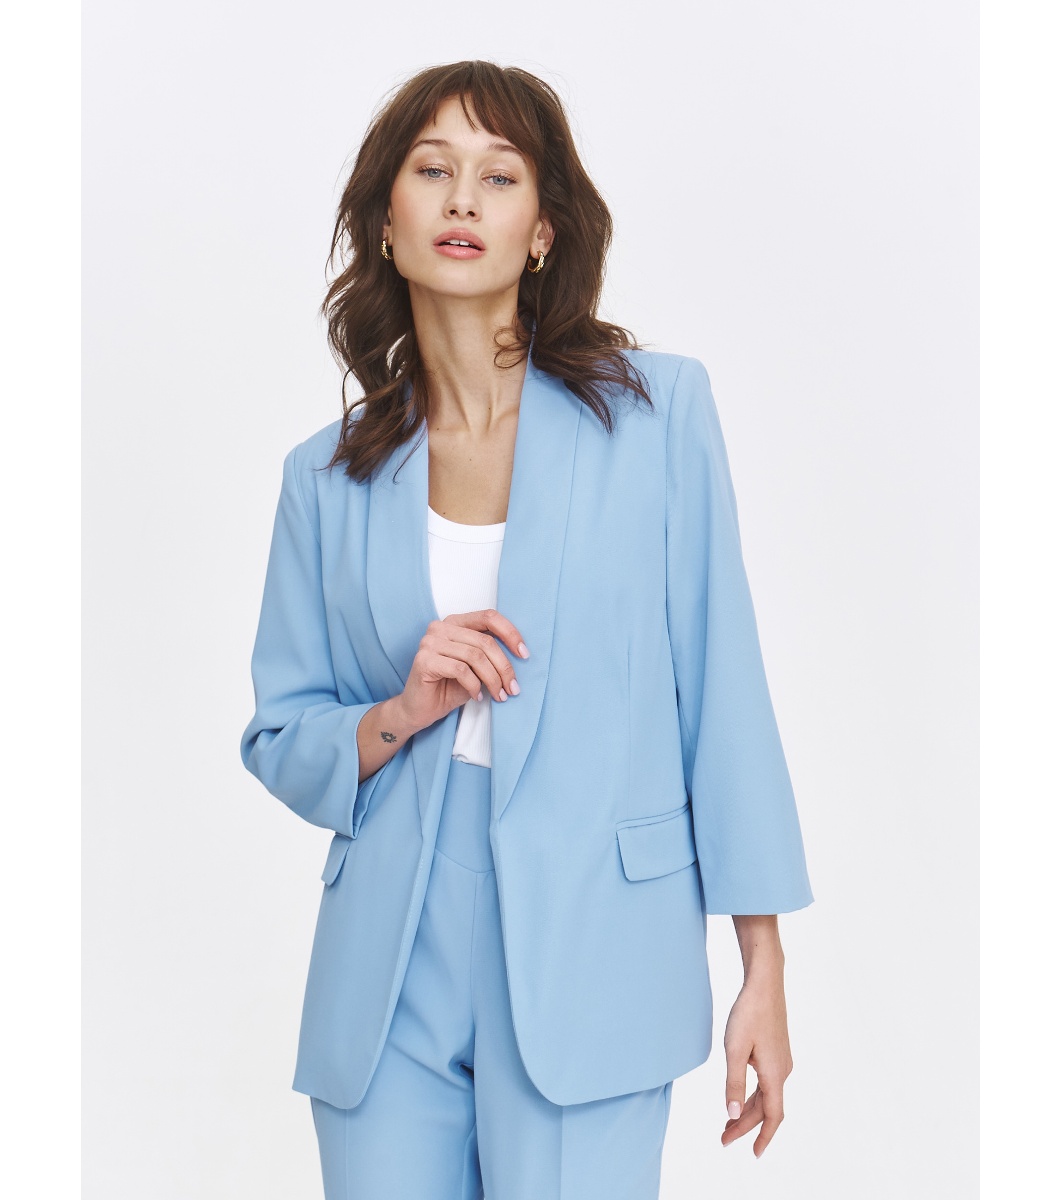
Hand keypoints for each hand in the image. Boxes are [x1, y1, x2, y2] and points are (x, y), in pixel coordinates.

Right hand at [394, 609, 529, 732]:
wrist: (420, 710)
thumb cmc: (449, 687)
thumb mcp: (477, 668)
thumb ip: (491, 655)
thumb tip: (520, 652)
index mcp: (455, 622)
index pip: (489, 617)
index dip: (510, 634)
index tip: (524, 654)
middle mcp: (440, 627)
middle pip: (485, 642)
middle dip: (504, 667)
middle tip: (513, 688)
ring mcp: (430, 642)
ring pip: (475, 656)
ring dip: (492, 680)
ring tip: (499, 695)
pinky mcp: (424, 660)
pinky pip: (460, 670)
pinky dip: (474, 685)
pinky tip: (477, 696)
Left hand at [720, 969, 793, 1157]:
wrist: (764, 983)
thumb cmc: (749, 1013)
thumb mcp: (734, 1049)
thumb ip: (733, 1083)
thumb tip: (731, 1114)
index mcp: (774, 1074)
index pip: (772, 1116)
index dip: (764, 1137)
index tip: (754, 1154)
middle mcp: (782, 1071)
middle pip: (767, 1108)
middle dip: (745, 1125)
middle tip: (723, 1138)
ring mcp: (781, 1060)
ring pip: (766, 1094)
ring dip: (748, 1110)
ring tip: (728, 1122)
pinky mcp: (777, 1051)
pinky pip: (766, 1082)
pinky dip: (753, 1094)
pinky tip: (740, 1094)